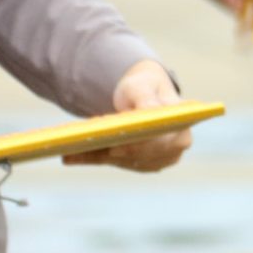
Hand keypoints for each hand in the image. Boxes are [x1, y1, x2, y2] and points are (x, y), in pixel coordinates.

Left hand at [66, 58, 193, 171]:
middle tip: (86, 146)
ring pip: (122, 161)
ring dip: (97, 155)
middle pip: (140, 155)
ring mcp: (156, 160)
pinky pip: (110, 162)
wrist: (141, 93)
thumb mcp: (144, 87)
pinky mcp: (136, 165)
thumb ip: (147, 99)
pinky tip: (70, 156)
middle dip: (112, 151)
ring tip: (70, 151)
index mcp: (182, 128)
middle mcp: (174, 149)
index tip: (116, 148)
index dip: (141, 147)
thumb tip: (148, 113)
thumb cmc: (145, 87)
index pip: (164, 143)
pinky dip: (91, 158)